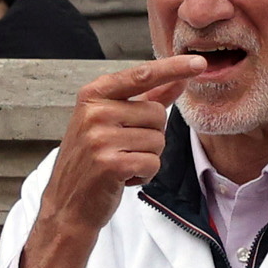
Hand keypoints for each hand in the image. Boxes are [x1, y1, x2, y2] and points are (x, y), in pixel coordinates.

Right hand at [12, 57, 200, 267]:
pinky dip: (145, 174)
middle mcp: (95, 112)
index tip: (200, 62)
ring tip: (120, 164)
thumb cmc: (93, 160)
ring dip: (147, 157)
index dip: (173, 67)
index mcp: (93, 94)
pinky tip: (122, 178)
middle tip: (123, 149)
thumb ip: (147, 98)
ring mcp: (100, 138)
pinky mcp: (110, 164)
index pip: (142, 75)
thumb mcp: (111, 122)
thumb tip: (180, 78)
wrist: (67, 205)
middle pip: (157, 114)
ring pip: (158, 141)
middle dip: (151, 136)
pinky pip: (153, 163)